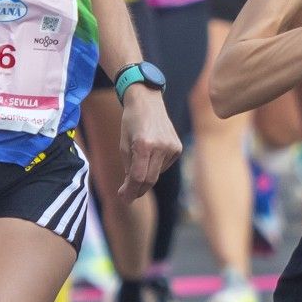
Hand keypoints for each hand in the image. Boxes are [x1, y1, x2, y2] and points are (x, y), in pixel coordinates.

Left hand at [115, 86, 181, 201]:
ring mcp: (172, 147)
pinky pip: (164, 166)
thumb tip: (132, 189)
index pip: (138, 176)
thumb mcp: (123, 144)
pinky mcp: (178, 148)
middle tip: (127, 196)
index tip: (123, 199)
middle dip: (137, 190)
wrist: (147, 101)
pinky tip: (151, 153)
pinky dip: (155, 166)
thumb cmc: (131, 122)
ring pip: (157, 173)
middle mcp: (161, 147)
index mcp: (144, 144)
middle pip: (149, 179)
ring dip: (146, 175)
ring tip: (139, 160)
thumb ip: (128, 167)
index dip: (130, 191)